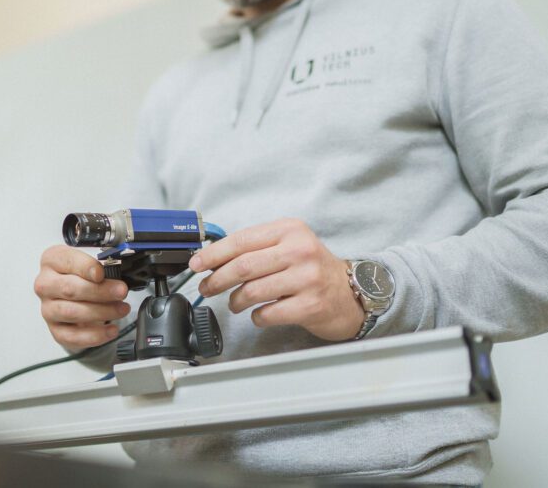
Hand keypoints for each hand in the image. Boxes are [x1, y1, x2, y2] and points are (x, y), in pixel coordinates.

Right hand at [34, 245, 130, 348]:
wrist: (74, 294)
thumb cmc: (82, 275)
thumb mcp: (89, 262)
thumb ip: (100, 265)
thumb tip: (115, 275)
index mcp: (52, 260)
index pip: (67, 261)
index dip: (86, 267)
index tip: (102, 274)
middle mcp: (45, 284)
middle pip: (70, 289)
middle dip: (100, 291)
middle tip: (121, 291)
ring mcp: (48, 309)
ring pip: (71, 313)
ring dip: (101, 312)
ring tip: (121, 309)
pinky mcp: (55, 329)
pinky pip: (72, 336)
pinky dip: (95, 335)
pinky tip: (111, 330)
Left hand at [188, 218, 363, 340]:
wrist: (351, 293)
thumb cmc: (312, 268)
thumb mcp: (289, 244)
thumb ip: (256, 247)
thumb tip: (212, 257)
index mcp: (290, 230)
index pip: (241, 240)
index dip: (213, 254)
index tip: (197, 264)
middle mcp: (299, 250)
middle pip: (243, 266)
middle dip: (217, 279)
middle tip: (206, 288)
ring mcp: (307, 278)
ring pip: (252, 291)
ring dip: (235, 301)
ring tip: (234, 303)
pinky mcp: (310, 305)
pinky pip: (267, 313)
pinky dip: (256, 317)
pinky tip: (258, 314)